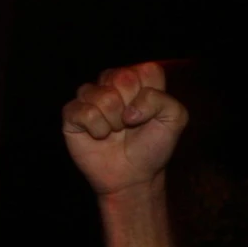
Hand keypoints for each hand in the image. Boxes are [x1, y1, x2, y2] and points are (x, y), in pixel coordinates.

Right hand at [62, 63, 187, 196]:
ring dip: (114, 121)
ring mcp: (91, 96)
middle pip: (122, 77)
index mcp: (139, 78)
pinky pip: (84, 111)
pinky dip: (97, 129)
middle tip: (131, 123)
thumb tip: (130, 111)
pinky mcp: (73, 113)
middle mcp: (113, 82)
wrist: (133, 176)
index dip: (150, 95)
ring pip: (103, 95)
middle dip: (131, 107)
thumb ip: (163, 101)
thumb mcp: (175, 120)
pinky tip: (100, 136)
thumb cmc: (153, 146)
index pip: (146, 70)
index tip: (150, 114)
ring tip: (116, 131)